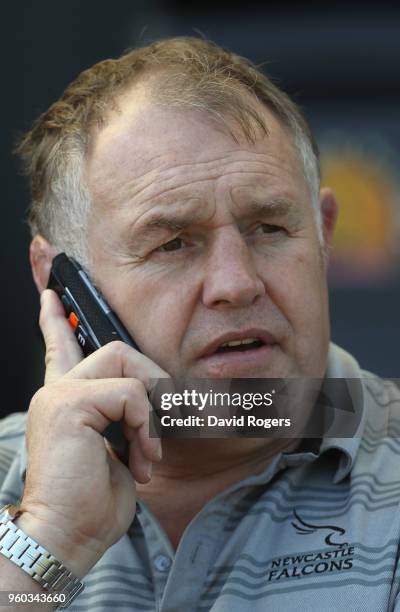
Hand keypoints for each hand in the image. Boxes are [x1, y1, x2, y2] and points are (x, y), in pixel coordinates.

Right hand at [18, 289, 167, 576]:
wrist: (68, 536)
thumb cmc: (92, 500)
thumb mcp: (116, 450)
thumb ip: (125, 417)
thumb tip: (156, 400)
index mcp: (66, 399)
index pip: (59, 346)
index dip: (54, 319)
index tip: (51, 293)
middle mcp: (58, 390)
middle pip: (116, 349)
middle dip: (151, 379)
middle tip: (162, 421)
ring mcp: (60, 394)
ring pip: (126, 364)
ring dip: (151, 411)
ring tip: (147, 451)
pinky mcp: (69, 404)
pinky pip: (130, 395)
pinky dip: (146, 427)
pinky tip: (140, 458)